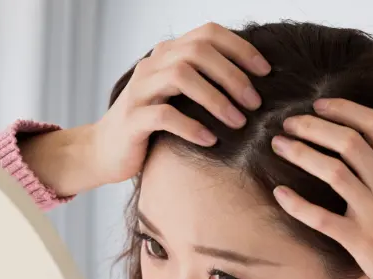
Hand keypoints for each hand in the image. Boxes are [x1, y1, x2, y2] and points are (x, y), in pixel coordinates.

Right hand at [90, 21, 270, 184]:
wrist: (106, 152)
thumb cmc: (152, 128)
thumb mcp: (180, 100)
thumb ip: (204, 85)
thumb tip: (253, 87)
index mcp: (167, 55)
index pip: (208, 34)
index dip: (240, 49)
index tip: (266, 73)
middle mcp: (152, 65)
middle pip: (197, 52)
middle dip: (232, 75)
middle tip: (255, 103)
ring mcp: (140, 90)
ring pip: (180, 76)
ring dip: (215, 99)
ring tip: (238, 122)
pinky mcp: (132, 120)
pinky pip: (164, 115)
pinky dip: (191, 126)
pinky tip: (210, 140)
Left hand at [269, 99, 372, 278]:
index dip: (343, 109)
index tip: (319, 105)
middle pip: (347, 142)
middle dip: (313, 126)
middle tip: (288, 121)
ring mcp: (372, 211)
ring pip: (332, 172)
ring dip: (301, 154)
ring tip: (279, 145)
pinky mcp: (358, 239)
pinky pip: (322, 218)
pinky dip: (298, 205)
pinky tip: (279, 194)